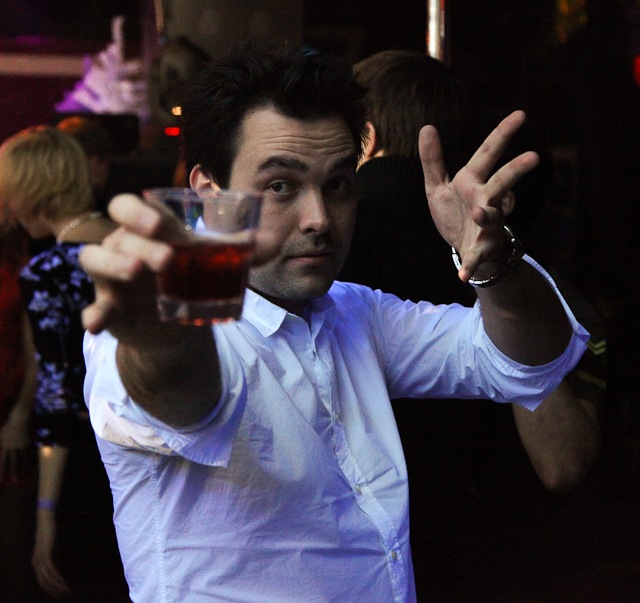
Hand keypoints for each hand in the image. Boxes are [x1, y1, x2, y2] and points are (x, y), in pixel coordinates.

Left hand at [0, 410, 29, 482]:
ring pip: (22, 458)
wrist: (19, 419)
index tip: (1, 479)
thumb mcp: (0, 436)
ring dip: (22, 467)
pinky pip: (29, 452)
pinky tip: (30, 465)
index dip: (2, 470)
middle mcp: (13, 448)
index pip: (3, 461)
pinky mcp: (29, 443)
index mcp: (5, 446)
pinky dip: (30, 459)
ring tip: (23, 475)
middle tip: (15, 481)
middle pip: (13, 462)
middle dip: (13, 472)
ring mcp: (22, 446)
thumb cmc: (8, 427)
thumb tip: (0, 451)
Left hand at [32, 512, 70, 597]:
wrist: (45, 522)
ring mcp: (40, 559)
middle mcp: (36, 562)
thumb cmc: (49, 533)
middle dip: (53, 589)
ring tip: (64, 589)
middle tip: (62, 594)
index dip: (50, 587)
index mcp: (37, 561)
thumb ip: (52, 558)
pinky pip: (50, 570)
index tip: (58, 592)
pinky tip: (62, 580)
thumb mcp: (51, 548)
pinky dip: (56, 576)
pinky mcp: (45, 554)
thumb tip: (55, 569)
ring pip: (47, 578)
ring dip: (56, 585)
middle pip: (43, 581)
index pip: (42, 579)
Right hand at [80, 194, 279, 340]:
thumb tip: (272, 240)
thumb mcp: (210, 262)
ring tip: (135, 273)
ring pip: (95, 259)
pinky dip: (92, 314)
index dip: (138, 212)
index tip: (162, 225)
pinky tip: (95, 324)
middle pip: (118, 234)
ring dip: (113, 264)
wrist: (174, 323)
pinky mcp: (109, 307)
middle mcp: (122, 247)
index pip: (127, 207)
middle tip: (168, 259)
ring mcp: (112, 277)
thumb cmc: (188, 278)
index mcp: (145, 230)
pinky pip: (94, 308)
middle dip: (140, 242)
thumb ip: (240, 251)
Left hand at [419, 110, 538, 281]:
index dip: (503, 134)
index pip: (488, 153)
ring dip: (488, 215)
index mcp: (473, 182)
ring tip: (479, 213)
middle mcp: (486, 200)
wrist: (464, 246)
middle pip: (502, 182)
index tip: (521, 114)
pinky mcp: (480, 249)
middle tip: (534, 157)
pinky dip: (469, 266)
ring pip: (493, 217)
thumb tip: (427, 126)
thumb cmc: (455, 212)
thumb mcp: (438, 187)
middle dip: (515, 171)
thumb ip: (432, 160)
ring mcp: (486, 225)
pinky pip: (475, 258)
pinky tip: (461, 276)